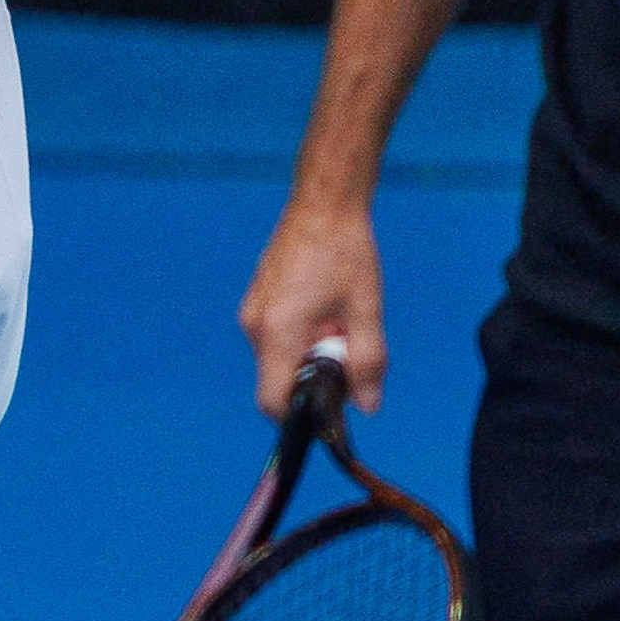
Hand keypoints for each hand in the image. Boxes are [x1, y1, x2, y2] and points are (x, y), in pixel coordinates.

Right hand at [241, 191, 386, 414]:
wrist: (323, 204)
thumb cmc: (345, 253)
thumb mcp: (365, 311)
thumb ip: (367, 363)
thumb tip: (367, 407)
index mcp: (278, 334)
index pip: (273, 402)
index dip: (301, 416)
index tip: (331, 407)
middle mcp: (255, 327)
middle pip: (279, 381)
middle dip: (314, 378)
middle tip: (348, 348)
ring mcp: (252, 312)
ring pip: (279, 358)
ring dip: (310, 354)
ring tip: (339, 320)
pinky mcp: (257, 300)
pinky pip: (276, 336)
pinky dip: (301, 337)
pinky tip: (326, 309)